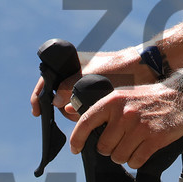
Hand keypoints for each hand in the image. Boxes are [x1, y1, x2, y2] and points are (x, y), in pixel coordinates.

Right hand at [29, 47, 156, 118]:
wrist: (145, 68)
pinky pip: (84, 106)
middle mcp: (77, 73)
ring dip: (74, 113)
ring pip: (71, 104)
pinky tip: (91, 118)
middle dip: (63, 109)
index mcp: (72, 63)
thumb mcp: (92, 78)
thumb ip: (71, 88)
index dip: (39, 96)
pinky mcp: (97, 92)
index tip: (37, 112)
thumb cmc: (119, 67)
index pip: (47, 79)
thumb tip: (55, 102)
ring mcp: (87, 84)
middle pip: (59, 97)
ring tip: (84, 116)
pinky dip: (84, 113)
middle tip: (71, 115)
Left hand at [69, 82, 182, 168]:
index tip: (75, 149)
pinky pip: (135, 161)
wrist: (181, 96)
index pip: (86, 122)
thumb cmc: (148, 99)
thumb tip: (68, 109)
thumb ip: (98, 106)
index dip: (77, 139)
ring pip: (118, 157)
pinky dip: (137, 160)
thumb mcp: (122, 95)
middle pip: (103, 147)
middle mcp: (124, 114)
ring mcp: (139, 127)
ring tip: (134, 144)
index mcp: (113, 101)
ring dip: (124, 156)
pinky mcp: (154, 139)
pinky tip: (143, 149)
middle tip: (122, 141)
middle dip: (110, 149)